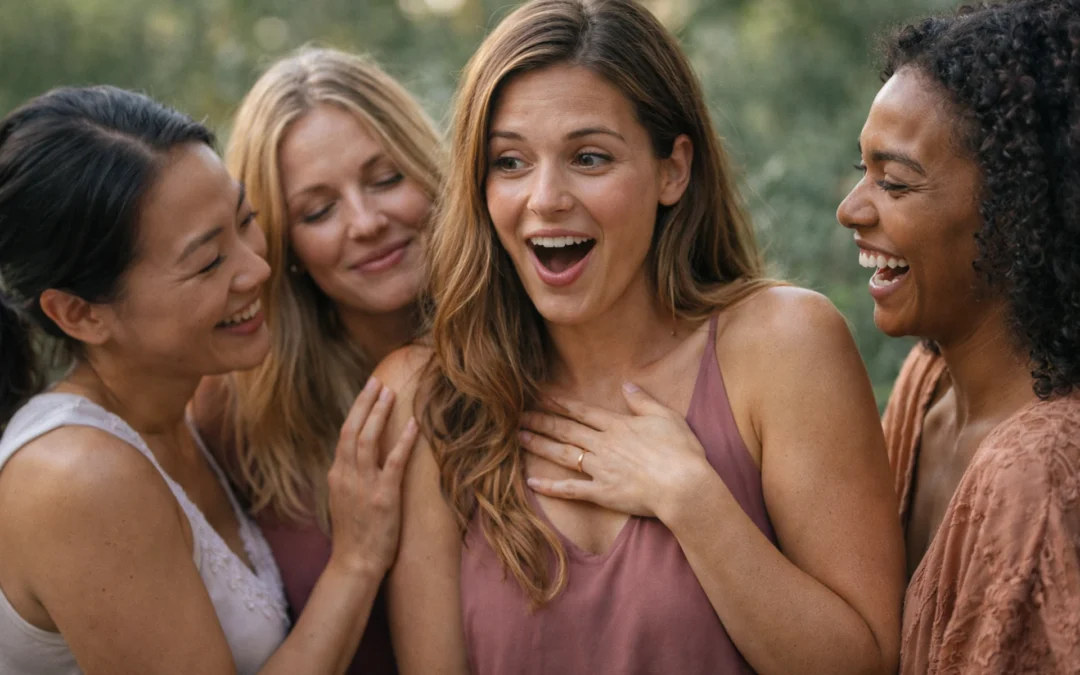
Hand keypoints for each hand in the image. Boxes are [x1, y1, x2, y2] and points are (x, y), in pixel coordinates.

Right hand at [327, 376, 417, 576]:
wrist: (354, 565)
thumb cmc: (354, 537)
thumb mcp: (344, 502)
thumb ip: (350, 479)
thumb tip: (357, 461)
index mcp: (337, 476)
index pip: (345, 435)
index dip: (356, 412)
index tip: (367, 393)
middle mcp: (346, 476)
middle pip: (352, 430)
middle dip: (364, 403)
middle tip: (376, 382)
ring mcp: (363, 485)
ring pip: (369, 439)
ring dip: (380, 413)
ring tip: (390, 393)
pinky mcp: (383, 496)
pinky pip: (394, 461)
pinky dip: (403, 440)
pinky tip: (414, 423)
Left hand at [520, 382, 713, 520]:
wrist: (684, 486)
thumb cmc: (681, 451)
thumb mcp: (666, 417)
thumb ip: (643, 401)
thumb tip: (627, 385)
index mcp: (618, 426)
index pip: (582, 411)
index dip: (560, 402)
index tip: (540, 395)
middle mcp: (603, 444)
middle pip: (566, 430)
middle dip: (541, 421)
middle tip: (518, 416)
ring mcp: (600, 469)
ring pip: (563, 454)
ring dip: (540, 445)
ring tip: (520, 438)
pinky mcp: (601, 493)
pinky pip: (570, 489)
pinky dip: (550, 486)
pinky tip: (531, 482)